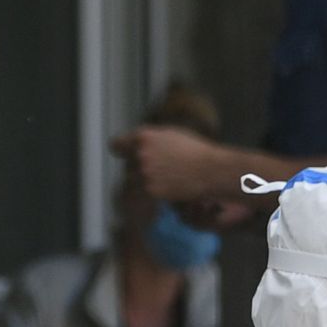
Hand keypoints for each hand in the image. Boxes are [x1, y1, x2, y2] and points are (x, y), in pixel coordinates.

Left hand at [116, 126, 247, 207]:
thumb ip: (150, 138)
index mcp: (144, 137)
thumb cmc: (195, 151)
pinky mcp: (150, 190)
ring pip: (133, 180)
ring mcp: (144, 173)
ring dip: (143, 180)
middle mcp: (140, 154)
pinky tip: (167, 186)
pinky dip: (152, 191)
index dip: (122, 150)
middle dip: (137, 166)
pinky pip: (143, 193)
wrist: (209, 171)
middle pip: (127, 165)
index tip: (124, 154)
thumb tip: (137, 143)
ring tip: (164, 177)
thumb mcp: (170, 134)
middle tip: (158, 168)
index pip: (117, 145)